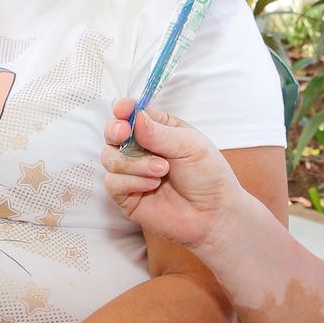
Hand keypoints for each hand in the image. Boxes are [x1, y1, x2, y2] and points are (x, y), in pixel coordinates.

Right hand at [101, 99, 244, 250]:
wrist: (214, 214)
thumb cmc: (208, 176)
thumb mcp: (190, 145)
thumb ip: (160, 132)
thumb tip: (135, 117)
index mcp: (158, 129)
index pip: (133, 113)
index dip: (124, 109)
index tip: (123, 109)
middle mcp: (141, 149)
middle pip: (113, 132)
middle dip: (115, 130)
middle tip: (125, 132)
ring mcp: (132, 172)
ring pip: (109, 157)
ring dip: (133, 163)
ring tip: (161, 170)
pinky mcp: (127, 196)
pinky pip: (112, 182)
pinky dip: (131, 181)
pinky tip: (153, 185)